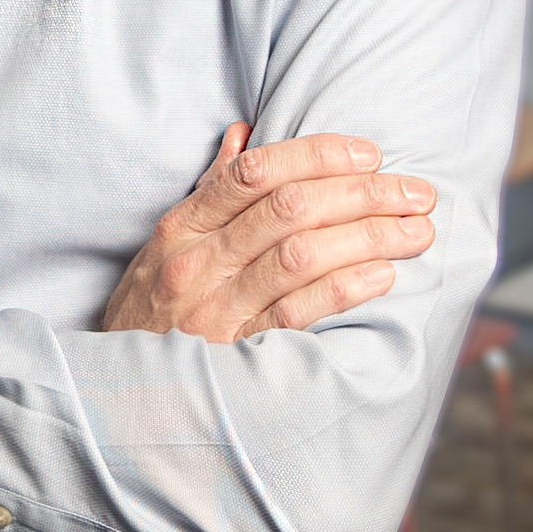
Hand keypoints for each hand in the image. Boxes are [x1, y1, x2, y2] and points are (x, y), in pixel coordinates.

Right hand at [101, 124, 436, 342]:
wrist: (116, 396)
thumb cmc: (148, 314)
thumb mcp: (165, 247)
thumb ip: (210, 192)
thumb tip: (245, 135)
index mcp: (183, 227)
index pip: (256, 171)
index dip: (319, 155)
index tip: (370, 154)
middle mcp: (198, 261)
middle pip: (290, 207)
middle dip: (363, 193)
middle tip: (416, 194)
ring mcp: (214, 307)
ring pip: (300, 253)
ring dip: (368, 237)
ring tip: (416, 233)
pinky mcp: (234, 351)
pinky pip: (296, 311)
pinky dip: (343, 288)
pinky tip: (382, 276)